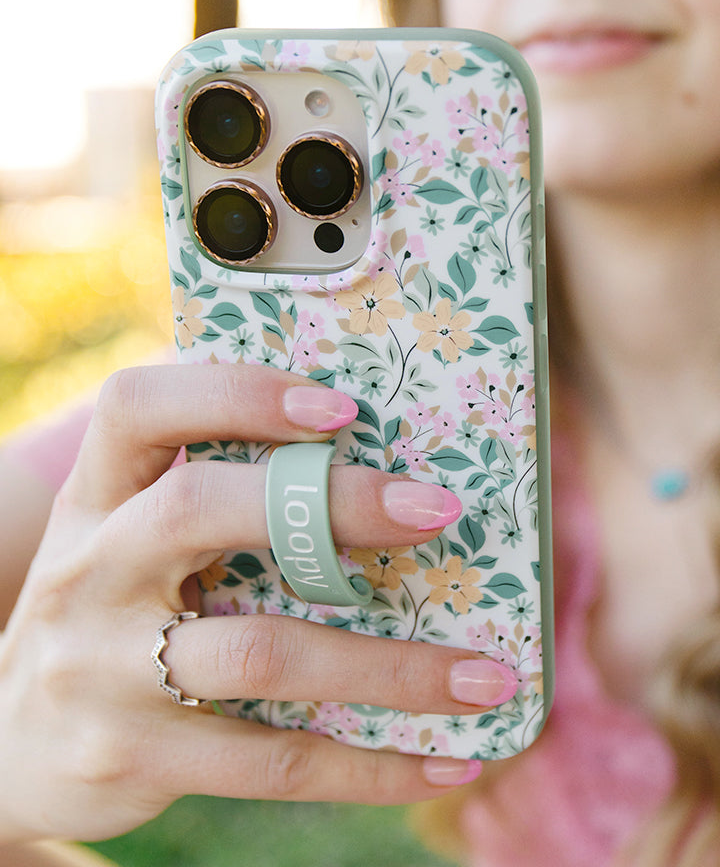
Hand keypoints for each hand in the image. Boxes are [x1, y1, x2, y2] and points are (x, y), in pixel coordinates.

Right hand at [0, 364, 515, 844]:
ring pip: (258, 654)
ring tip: (487, 673)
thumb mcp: (132, 544)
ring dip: (388, 664)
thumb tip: (376, 484)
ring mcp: (101, 670)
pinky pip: (269, 762)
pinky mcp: (131, 759)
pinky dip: (368, 765)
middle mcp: (88, 571)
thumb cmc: (112, 616)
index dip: (236, 394)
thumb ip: (217, 507)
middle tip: (438, 512)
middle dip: (330, 506)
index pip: (137, 408)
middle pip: (199, 510)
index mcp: (97, 497)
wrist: (12, 747)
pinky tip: (444, 759)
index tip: (340, 406)